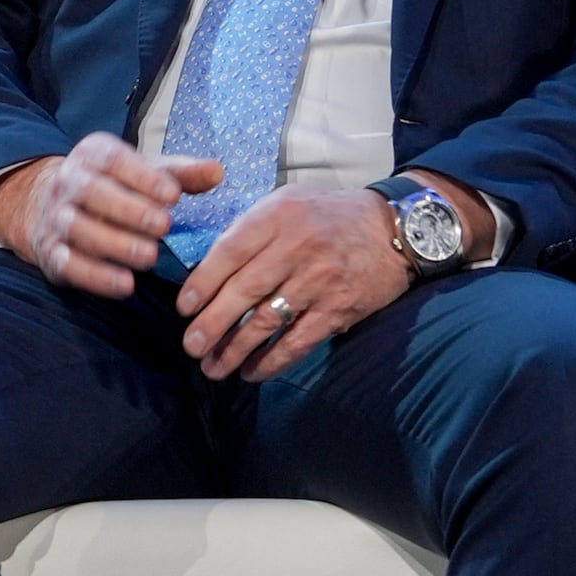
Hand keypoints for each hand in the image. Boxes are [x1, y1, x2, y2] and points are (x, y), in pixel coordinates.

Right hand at [0, 135, 216, 298]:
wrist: (49, 206)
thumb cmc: (112, 187)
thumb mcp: (143, 172)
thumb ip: (181, 174)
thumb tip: (218, 171)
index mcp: (93, 155)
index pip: (114, 160)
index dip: (143, 178)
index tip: (174, 196)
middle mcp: (68, 182)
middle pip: (93, 193)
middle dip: (128, 211)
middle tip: (164, 227)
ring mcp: (56, 218)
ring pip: (78, 229)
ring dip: (113, 244)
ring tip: (149, 257)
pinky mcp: (50, 253)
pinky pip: (68, 264)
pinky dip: (95, 276)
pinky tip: (125, 285)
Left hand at [177, 183, 413, 381]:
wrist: (391, 228)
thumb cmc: (328, 216)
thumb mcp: (287, 203)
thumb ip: (251, 229)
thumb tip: (208, 267)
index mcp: (278, 216)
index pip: (229, 252)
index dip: (203, 283)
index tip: (185, 308)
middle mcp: (298, 246)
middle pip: (244, 290)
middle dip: (212, 324)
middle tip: (191, 347)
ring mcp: (320, 279)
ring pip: (267, 321)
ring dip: (235, 349)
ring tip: (214, 367)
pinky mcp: (339, 308)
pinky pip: (298, 341)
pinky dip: (272, 361)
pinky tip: (252, 371)